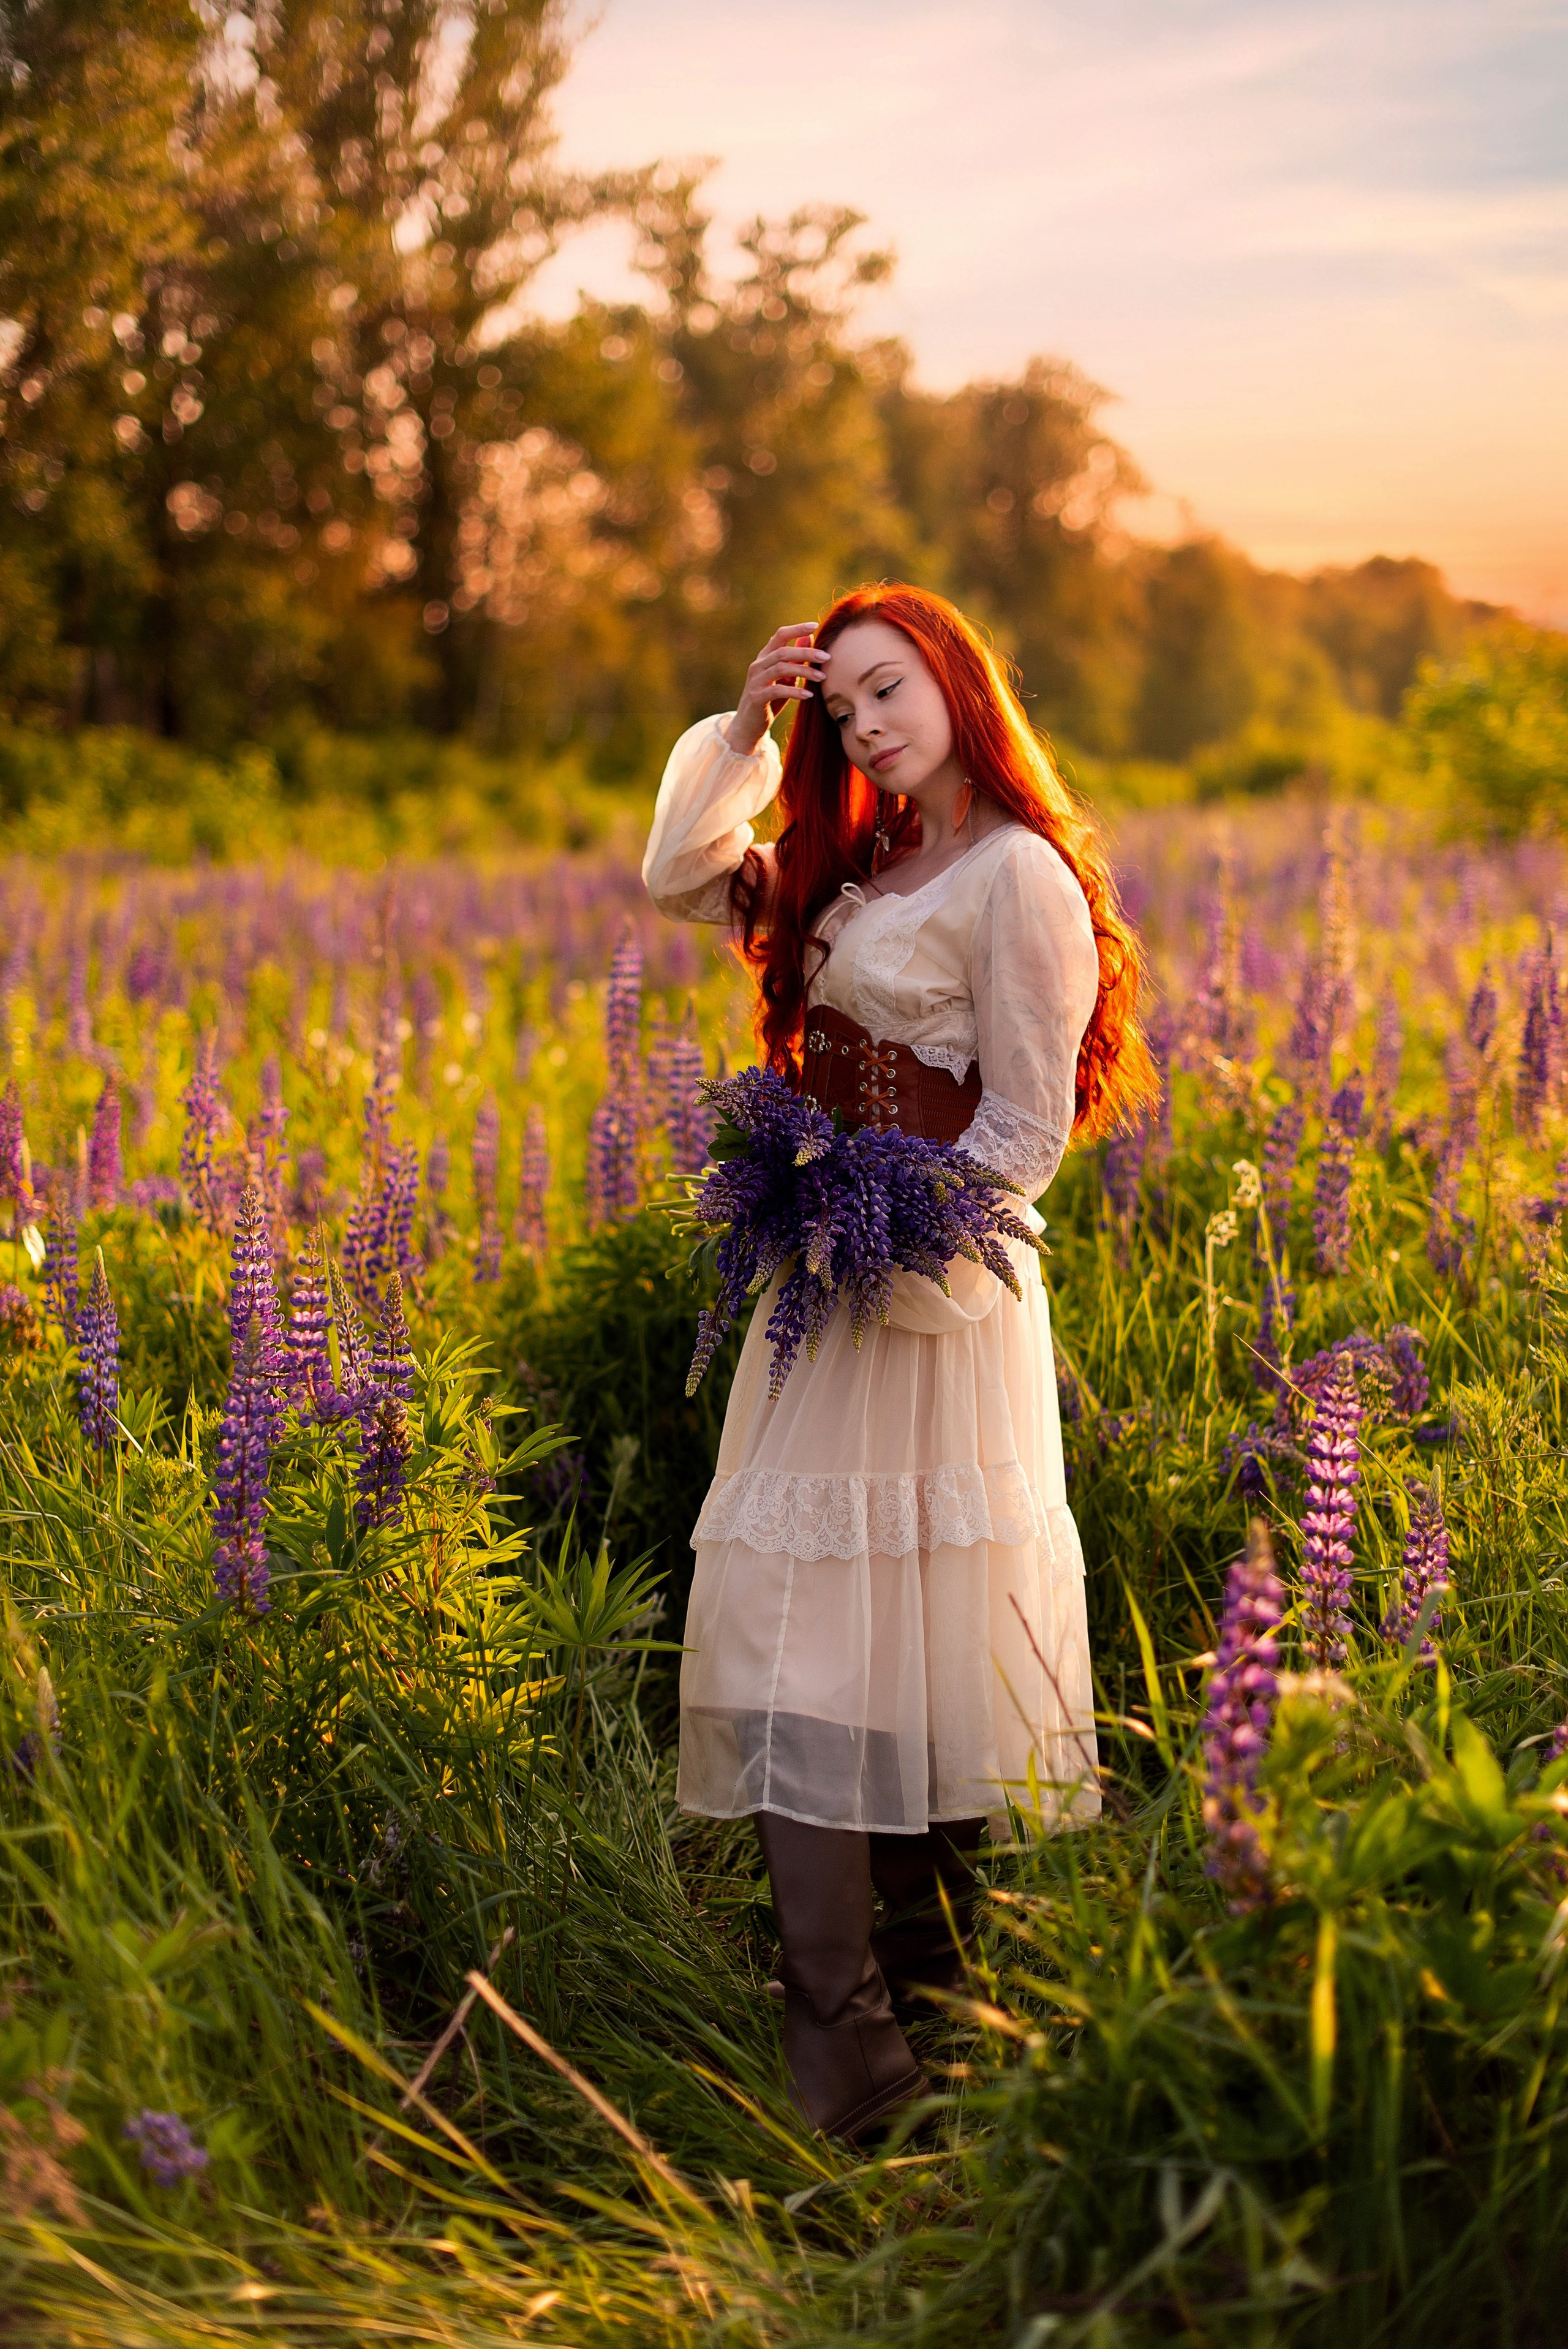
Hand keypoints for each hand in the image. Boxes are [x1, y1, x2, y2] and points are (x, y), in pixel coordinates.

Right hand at [724, 623, 826, 754]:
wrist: (749, 725)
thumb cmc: (770, 699)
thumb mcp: (784, 677)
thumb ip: (795, 658)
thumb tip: (809, 637)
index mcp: (764, 657)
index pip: (780, 635)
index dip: (797, 629)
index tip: (815, 625)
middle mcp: (758, 665)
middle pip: (783, 651)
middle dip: (807, 652)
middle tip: (826, 657)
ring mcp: (755, 681)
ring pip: (781, 668)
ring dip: (804, 671)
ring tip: (822, 678)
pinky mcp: (757, 697)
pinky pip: (777, 690)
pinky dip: (795, 691)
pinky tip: (809, 695)